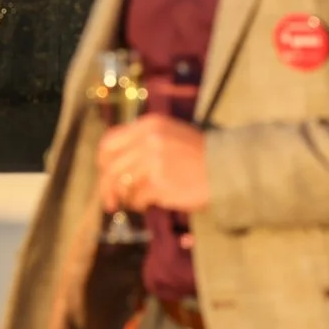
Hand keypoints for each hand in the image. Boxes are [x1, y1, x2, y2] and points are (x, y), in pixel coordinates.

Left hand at [95, 115, 210, 215]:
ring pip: (121, 184)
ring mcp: (154, 161)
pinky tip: (149, 203)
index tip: (105, 175)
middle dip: (106, 187)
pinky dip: (140, 204)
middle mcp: (148, 139)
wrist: (226, 167)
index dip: (103, 162)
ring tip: (134, 203)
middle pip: (110, 167)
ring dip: (125, 198)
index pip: (109, 142)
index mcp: (149, 125)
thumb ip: (142, 143)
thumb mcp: (169, 135)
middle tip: (110, 201)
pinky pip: (137, 197)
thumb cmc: (197, 155)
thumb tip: (111, 166)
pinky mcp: (161, 182)